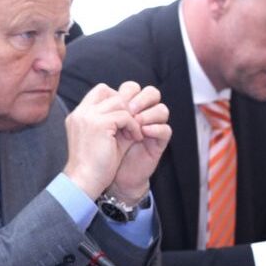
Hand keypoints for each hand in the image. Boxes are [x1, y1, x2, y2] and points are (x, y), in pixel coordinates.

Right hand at [63, 83, 142, 199]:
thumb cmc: (95, 165)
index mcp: (78, 115)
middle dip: (125, 106)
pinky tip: (135, 138)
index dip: (115, 99)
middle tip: (132, 124)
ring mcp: (88, 117)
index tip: (124, 118)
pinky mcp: (98, 124)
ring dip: (131, 117)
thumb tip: (135, 111)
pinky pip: (125, 116)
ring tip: (134, 133)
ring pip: (119, 102)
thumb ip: (114, 121)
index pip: (99, 91)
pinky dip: (134, 126)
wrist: (85, 181)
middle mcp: (80, 113)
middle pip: (108, 91)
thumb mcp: (104, 137)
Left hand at [108, 82, 170, 204]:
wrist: (110, 177)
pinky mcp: (159, 143)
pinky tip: (143, 132)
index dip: (126, 91)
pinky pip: (166, 130)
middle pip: (151, 93)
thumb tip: (102, 92)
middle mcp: (141, 115)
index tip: (113, 102)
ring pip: (161, 109)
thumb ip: (103, 110)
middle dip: (140, 98)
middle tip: (129, 109)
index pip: (133, 88)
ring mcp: (152, 127)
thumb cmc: (102, 152)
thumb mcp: (99, 128)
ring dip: (148, 113)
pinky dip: (155, 128)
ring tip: (136, 123)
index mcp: (126, 108)